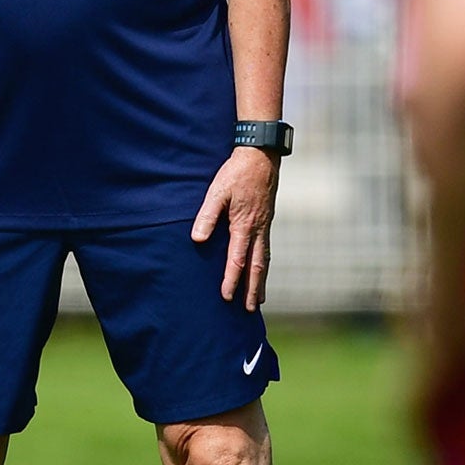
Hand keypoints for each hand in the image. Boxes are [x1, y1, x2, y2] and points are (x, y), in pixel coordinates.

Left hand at [192, 146, 280, 310]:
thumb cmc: (236, 172)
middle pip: (257, 266)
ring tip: (260, 298)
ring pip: (264, 259)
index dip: (231, 280)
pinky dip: (264, 264)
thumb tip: (198, 240)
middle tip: (251, 310)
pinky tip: (261, 269)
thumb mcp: (216, 191)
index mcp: (244, 225)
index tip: (226, 297)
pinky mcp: (267, 220)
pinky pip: (266, 248)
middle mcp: (258, 229)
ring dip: (262, 280)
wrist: (261, 155)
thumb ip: (207, 216)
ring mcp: (265, 225)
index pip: (237, 260)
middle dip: (253, 290)